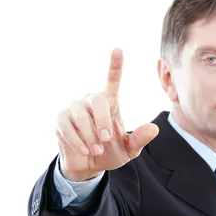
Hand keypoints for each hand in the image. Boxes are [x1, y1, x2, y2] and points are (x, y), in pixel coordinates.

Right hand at [55, 48, 158, 180]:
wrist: (89, 166)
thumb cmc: (111, 153)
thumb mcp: (128, 150)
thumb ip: (139, 139)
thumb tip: (154, 128)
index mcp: (110, 103)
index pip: (112, 80)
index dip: (115, 65)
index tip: (118, 49)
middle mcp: (91, 101)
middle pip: (97, 100)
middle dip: (102, 120)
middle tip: (105, 139)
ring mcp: (75, 109)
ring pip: (80, 115)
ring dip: (89, 135)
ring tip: (96, 149)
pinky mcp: (61, 120)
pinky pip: (66, 125)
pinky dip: (76, 140)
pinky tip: (84, 150)